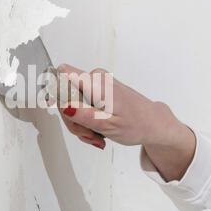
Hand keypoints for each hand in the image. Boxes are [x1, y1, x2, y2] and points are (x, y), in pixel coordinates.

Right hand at [57, 64, 195, 180]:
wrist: (153, 123)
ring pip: (71, 102)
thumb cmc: (136, 124)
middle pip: (64, 94)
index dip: (57, 94)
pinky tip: (96, 130)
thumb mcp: (108, 126)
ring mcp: (96, 82)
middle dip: (72, 118)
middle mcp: (94, 77)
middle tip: (88, 135)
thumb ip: (84, 116)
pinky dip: (85, 119)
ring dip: (79, 123)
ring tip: (95, 135)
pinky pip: (81, 103)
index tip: (68, 114)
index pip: (62, 75)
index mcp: (96, 82)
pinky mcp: (97, 88)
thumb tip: (64, 106)